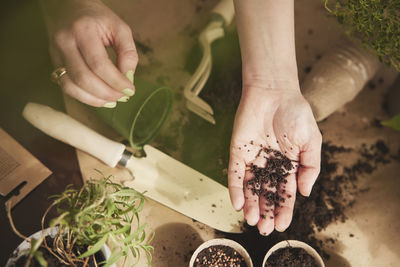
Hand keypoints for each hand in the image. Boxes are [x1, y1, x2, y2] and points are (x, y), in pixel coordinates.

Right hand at [43, 0, 136, 106]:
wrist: (71, 7)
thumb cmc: (98, 18)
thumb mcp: (120, 28)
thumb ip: (128, 52)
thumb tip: (128, 78)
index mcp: (82, 29)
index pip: (99, 63)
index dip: (116, 81)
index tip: (130, 90)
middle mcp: (64, 42)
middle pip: (83, 78)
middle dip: (106, 93)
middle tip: (123, 97)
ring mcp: (55, 53)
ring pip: (71, 86)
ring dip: (95, 99)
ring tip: (113, 100)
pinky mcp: (54, 63)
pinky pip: (66, 87)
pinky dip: (85, 97)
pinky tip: (100, 99)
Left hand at [228, 83, 321, 234]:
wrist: (275, 91)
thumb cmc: (296, 113)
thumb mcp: (312, 142)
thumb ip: (310, 167)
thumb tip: (305, 193)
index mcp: (288, 164)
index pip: (285, 192)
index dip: (284, 209)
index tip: (282, 225)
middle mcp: (269, 164)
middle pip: (266, 193)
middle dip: (266, 211)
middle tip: (264, 229)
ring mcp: (252, 158)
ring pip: (250, 187)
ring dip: (250, 204)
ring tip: (252, 221)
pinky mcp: (237, 151)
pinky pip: (236, 173)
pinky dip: (236, 188)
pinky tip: (238, 204)